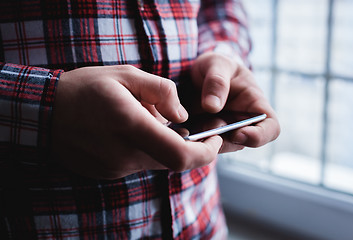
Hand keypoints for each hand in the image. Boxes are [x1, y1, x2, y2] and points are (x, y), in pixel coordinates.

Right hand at [51, 65, 222, 178]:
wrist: (44, 112)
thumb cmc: (84, 89)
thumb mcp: (126, 75)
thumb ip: (162, 91)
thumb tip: (183, 116)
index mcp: (131, 126)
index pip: (181, 155)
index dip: (206, 153)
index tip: (216, 141)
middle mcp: (124, 154)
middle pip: (173, 161)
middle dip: (188, 146)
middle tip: (185, 127)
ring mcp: (115, 168)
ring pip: (156, 163)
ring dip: (163, 146)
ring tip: (147, 121)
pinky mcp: (109, 172)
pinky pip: (139, 164)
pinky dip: (145, 150)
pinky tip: (130, 132)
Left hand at [191, 52, 279, 151]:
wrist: (194, 73)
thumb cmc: (214, 66)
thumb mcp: (215, 64)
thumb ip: (216, 81)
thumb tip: (212, 107)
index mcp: (254, 104)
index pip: (271, 128)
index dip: (259, 136)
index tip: (238, 133)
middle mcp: (242, 122)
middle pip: (241, 143)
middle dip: (224, 139)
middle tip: (205, 129)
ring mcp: (224, 131)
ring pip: (219, 147)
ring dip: (206, 140)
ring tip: (190, 127)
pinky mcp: (205, 136)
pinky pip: (201, 145)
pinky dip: (193, 141)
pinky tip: (182, 130)